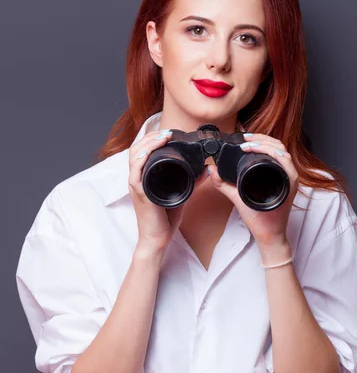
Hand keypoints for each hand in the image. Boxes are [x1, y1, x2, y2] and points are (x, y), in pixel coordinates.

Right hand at [128, 130, 208, 250]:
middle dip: (151, 137)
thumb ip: (192, 181)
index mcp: (144, 177)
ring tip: (163, 137)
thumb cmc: (164, 220)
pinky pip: (135, 172)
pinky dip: (142, 158)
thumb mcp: (182, 195)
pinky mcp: (139, 193)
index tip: (169, 134)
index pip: (143, 151)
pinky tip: (151, 151)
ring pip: (134, 156)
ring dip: (148, 143)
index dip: (153, 139)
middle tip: (167, 133)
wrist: (157, 239)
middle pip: (137, 149)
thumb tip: (206, 169)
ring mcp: (136, 185)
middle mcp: (137, 179)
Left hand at [207, 133, 298, 247]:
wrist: (267, 234)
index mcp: (275, 172)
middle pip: (278, 146)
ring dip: (267, 145)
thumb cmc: (257, 217)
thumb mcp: (237, 195)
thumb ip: (223, 183)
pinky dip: (280, 158)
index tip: (244, 137)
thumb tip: (211, 169)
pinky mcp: (290, 188)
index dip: (259, 138)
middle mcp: (284, 173)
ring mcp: (288, 180)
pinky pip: (289, 168)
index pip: (271, 147)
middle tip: (245, 139)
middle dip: (261, 139)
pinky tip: (268, 154)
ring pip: (283, 153)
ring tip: (250, 145)